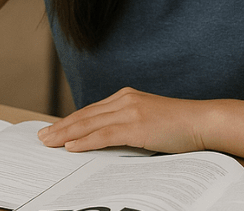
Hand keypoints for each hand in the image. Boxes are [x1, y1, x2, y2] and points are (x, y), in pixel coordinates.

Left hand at [37, 87, 206, 153]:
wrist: (202, 122)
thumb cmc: (180, 125)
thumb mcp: (149, 119)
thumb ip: (129, 123)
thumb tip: (108, 138)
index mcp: (127, 97)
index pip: (91, 110)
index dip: (70, 120)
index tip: (54, 128)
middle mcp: (125, 99)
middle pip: (85, 115)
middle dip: (61, 126)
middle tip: (42, 136)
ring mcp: (130, 111)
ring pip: (89, 124)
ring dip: (65, 134)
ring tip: (49, 142)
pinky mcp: (135, 126)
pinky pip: (103, 135)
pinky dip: (84, 141)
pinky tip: (70, 147)